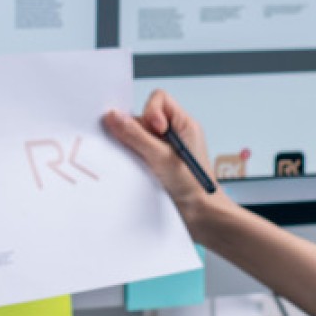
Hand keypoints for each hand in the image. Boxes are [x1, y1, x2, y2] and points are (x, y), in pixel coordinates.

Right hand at [102, 89, 216, 217]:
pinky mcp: (156, 163)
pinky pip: (137, 152)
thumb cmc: (194, 187)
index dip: (150, 110)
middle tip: (142, 150)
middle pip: (144, 117)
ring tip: (143, 164)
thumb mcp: (162, 157)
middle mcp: (174, 133)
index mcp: (184, 124)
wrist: (201, 217)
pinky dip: (133, 160)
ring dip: (134, 148)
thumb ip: (136, 135)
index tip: (153, 128)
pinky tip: (139, 172)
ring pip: (137, 136)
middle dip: (137, 132)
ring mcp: (164, 149)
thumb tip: (114, 117)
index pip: (160, 99)